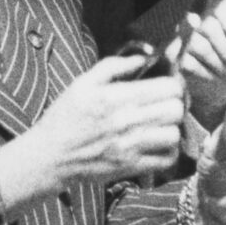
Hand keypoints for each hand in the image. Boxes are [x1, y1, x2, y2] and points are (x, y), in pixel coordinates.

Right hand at [0, 52, 184, 208]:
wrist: (49, 156)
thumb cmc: (65, 117)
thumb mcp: (83, 82)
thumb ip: (114, 65)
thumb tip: (143, 57)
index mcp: (117, 97)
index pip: (169, 87)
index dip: (172, 83)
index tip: (164, 85)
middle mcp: (128, 121)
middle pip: (176, 110)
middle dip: (174, 104)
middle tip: (163, 104)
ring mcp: (131, 146)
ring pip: (174, 134)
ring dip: (171, 128)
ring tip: (160, 125)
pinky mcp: (131, 167)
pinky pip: (166, 160)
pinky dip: (167, 151)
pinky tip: (157, 144)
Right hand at [173, 0, 225, 127]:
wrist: (219, 84)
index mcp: (219, 10)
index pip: (222, 8)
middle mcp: (198, 18)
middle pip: (210, 27)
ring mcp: (183, 36)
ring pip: (200, 46)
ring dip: (218, 63)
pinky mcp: (174, 55)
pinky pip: (190, 63)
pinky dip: (206, 73)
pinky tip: (212, 75)